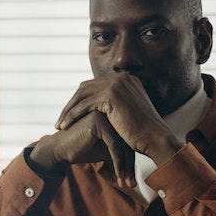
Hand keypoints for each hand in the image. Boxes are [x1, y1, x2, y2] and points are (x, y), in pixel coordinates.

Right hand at [31, 112, 136, 187]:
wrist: (60, 149)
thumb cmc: (83, 150)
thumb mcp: (107, 149)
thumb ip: (123, 149)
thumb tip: (143, 158)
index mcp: (115, 114)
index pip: (129, 140)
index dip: (131, 162)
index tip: (132, 181)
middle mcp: (110, 111)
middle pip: (127, 141)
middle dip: (130, 166)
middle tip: (131, 184)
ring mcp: (104, 113)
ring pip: (122, 143)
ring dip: (125, 167)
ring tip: (127, 184)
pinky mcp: (97, 120)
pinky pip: (113, 144)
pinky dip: (118, 162)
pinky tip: (118, 176)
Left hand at [54, 74, 182, 164]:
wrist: (156, 138)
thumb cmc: (144, 133)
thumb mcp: (130, 114)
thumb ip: (119, 107)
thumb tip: (106, 111)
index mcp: (126, 79)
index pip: (96, 85)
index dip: (82, 99)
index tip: (72, 114)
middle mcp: (121, 77)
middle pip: (86, 87)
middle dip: (72, 103)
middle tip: (61, 119)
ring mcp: (116, 84)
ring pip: (82, 95)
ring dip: (68, 110)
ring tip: (59, 124)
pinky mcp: (110, 95)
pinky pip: (84, 105)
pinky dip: (72, 115)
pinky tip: (64, 126)